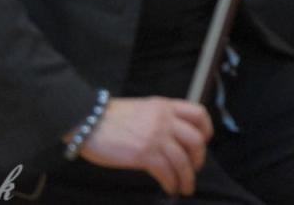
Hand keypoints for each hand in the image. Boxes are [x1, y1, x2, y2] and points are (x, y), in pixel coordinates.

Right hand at [78, 96, 211, 196]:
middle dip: (199, 158)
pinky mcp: (143, 154)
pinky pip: (166, 172)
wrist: (87, 120)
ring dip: (187, 178)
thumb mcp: (142, 109)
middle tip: (194, 169)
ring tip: (185, 187)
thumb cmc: (109, 117)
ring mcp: (155, 136)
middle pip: (196, 140)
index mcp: (164, 106)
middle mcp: (164, 119)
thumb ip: (159, 118)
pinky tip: (169, 188)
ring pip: (183, 160)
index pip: (198, 113)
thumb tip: (171, 138)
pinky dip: (171, 183)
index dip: (206, 129)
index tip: (205, 141)